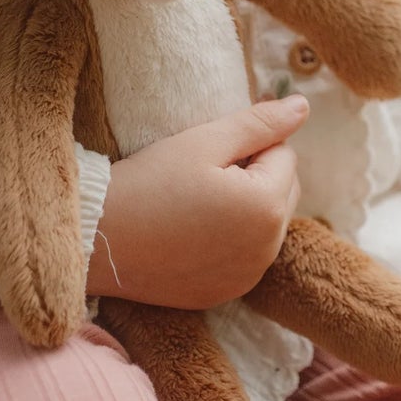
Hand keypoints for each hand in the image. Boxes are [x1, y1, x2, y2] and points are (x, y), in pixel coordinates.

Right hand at [86, 95, 308, 307]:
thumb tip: (304, 107)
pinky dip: (231, 240)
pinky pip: (245, 257)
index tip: (213, 148)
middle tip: (205, 172)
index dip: (250, 143)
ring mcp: (246, 278)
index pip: (285, 156)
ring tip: (198, 200)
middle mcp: (266, 250)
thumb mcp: (204, 141)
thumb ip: (260, 123)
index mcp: (267, 208)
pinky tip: (193, 230)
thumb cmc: (147, 183)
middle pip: (283, 193)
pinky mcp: (223, 294)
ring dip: (248, 208)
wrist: (96, 240)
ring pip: (267, 226)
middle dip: (257, 175)